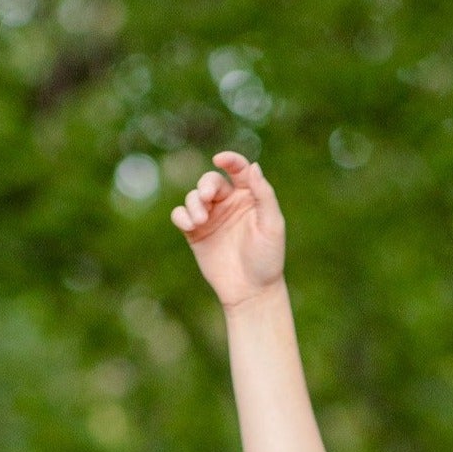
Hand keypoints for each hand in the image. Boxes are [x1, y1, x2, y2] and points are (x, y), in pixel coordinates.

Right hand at [172, 151, 285, 308]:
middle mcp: (228, 203)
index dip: (229, 160)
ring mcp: (210, 217)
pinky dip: (181, 215)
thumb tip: (253, 166)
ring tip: (201, 220)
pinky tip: (189, 224)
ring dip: (194, 203)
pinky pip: (180, 215)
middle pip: (210, 181)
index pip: (238, 170)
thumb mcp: (271, 225)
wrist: (251, 291)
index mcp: (249, 197)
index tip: (219, 159)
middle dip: (206, 186)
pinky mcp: (195, 233)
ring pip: (194, 197)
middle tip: (207, 199)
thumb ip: (264, 195)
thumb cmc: (267, 258)